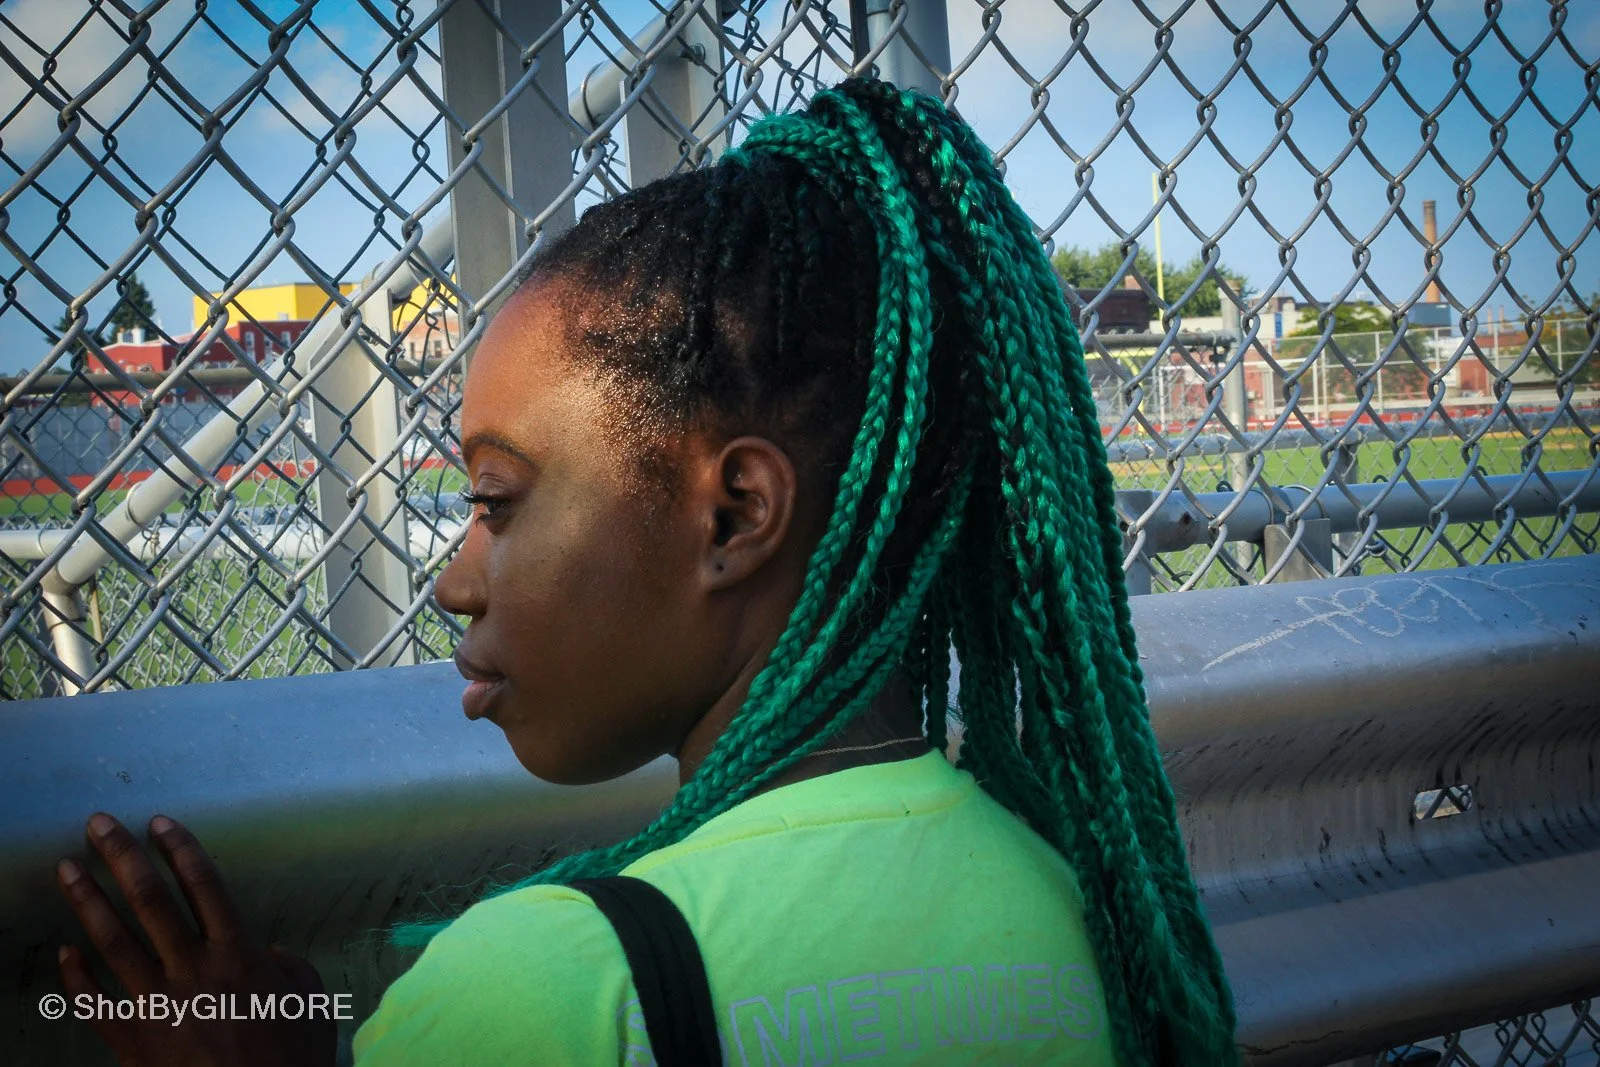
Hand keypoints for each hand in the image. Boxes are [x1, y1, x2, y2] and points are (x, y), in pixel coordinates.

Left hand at [55, 813, 335, 1066]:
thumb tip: (271, 950)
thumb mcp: (312, 1004)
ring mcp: (156, 1005)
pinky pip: (93, 1003)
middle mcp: (193, 970)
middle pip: (150, 900)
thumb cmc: (292, 1061)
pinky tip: (64, 952)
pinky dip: (74, 977)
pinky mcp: (131, 1041)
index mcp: (240, 955)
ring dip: (86, 901)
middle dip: (121, 857)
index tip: (159, 822)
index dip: (180, 849)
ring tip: (66, 869)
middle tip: (98, 825)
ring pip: (112, 942)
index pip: (204, 885)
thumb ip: (293, 969)